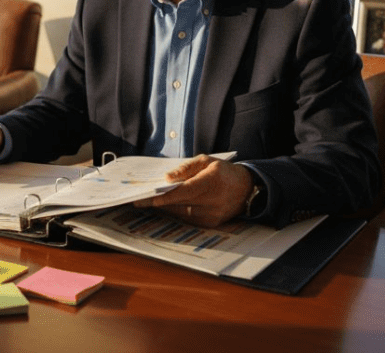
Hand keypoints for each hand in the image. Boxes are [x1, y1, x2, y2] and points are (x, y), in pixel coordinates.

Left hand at [133, 155, 252, 227]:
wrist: (246, 188)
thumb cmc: (223, 171)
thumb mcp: (206, 161)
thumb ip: (186, 168)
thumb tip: (167, 178)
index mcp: (212, 182)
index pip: (184, 192)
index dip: (164, 196)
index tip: (147, 198)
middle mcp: (213, 202)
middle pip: (178, 204)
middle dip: (157, 202)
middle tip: (138, 199)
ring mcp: (212, 215)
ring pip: (180, 213)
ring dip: (164, 207)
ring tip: (146, 201)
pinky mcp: (211, 223)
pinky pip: (187, 218)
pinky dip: (176, 211)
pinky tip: (164, 205)